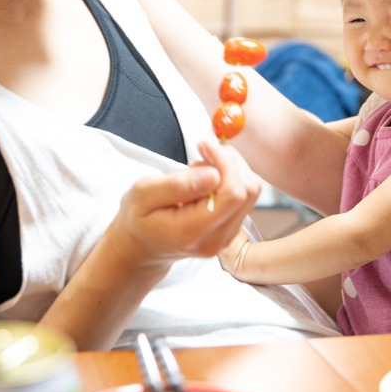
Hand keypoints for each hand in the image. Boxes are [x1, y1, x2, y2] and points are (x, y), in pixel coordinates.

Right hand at [107, 140, 261, 270]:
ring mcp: (227, 237)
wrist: (142, 246)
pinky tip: (207, 178)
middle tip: (203, 152)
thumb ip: (178, 184)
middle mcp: (216, 239)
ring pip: (251, 193)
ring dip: (232, 169)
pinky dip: (232, 179)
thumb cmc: (139, 218)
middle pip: (248, 192)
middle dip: (230, 162)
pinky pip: (245, 197)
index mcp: (193, 232)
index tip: (205, 145)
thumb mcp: (144, 194)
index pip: (232, 194)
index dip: (225, 162)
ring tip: (201, 168)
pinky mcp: (232, 229)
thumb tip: (214, 175)